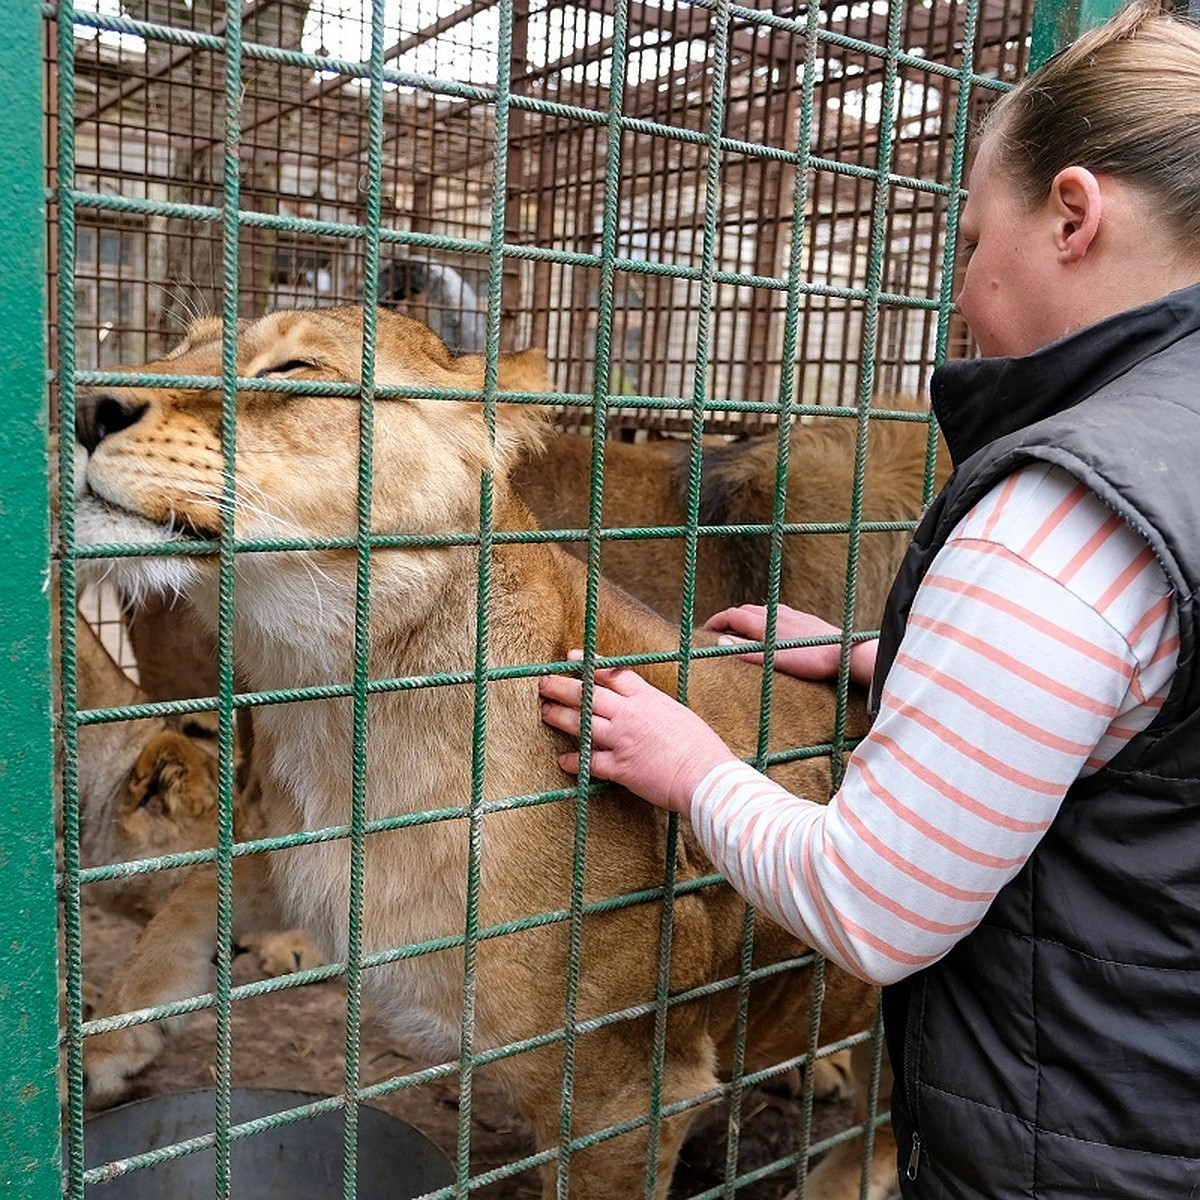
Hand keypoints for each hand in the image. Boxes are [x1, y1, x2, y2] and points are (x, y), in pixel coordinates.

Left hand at [538, 655, 736, 815]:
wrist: (706, 775)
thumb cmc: (700, 747)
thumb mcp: (678, 713)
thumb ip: (655, 707)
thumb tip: (644, 706)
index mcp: (647, 698)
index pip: (612, 674)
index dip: (588, 664)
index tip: (570, 658)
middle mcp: (630, 715)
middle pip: (588, 694)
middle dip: (561, 686)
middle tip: (543, 682)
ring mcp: (622, 740)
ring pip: (582, 723)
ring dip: (559, 716)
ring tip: (545, 711)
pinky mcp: (620, 767)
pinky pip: (589, 762)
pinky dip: (574, 761)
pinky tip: (563, 760)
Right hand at [703, 604, 877, 688]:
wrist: (846, 652)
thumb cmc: (811, 660)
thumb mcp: (775, 659)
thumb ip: (747, 651)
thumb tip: (719, 641)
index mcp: (765, 623)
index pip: (732, 615)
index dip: (716, 621)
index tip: (704, 629)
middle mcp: (776, 613)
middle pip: (745, 609)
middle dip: (729, 617)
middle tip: (719, 630)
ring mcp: (792, 614)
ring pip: (762, 609)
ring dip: (746, 616)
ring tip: (741, 628)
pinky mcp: (805, 618)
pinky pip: (778, 610)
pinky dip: (765, 615)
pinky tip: (772, 625)